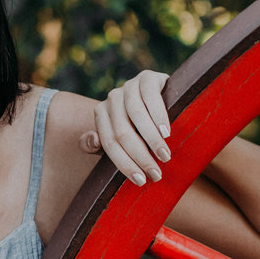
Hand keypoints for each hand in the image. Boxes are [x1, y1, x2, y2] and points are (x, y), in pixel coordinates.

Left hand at [81, 70, 171, 185]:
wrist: (162, 95)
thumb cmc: (138, 124)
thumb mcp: (119, 136)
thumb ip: (99, 143)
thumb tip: (92, 141)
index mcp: (101, 113)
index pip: (108, 143)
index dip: (124, 164)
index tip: (141, 181)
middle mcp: (112, 98)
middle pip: (121, 132)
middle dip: (140, 157)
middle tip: (156, 174)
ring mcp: (128, 86)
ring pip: (135, 115)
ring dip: (151, 139)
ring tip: (164, 156)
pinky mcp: (146, 77)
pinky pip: (150, 97)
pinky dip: (159, 117)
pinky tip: (166, 132)